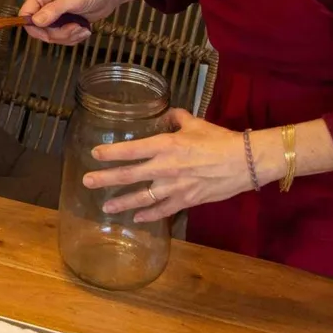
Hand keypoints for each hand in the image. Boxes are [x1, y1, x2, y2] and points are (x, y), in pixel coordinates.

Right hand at [20, 0, 120, 43]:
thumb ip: (54, 10)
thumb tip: (36, 21)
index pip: (25, 14)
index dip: (34, 27)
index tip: (50, 32)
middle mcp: (44, 5)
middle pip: (38, 30)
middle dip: (57, 34)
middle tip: (74, 28)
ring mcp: (53, 15)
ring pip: (50, 36)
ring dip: (68, 37)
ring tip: (82, 28)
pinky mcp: (62, 24)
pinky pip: (61, 39)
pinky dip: (73, 38)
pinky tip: (83, 29)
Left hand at [81, 109, 256, 222]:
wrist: (245, 161)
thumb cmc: (220, 140)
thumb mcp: (195, 123)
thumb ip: (176, 118)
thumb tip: (166, 114)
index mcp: (166, 146)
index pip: (131, 149)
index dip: (111, 152)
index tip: (94, 154)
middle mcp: (165, 167)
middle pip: (129, 175)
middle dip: (105, 178)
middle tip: (87, 181)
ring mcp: (175, 187)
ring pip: (142, 197)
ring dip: (122, 202)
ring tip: (106, 206)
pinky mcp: (187, 200)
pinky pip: (163, 210)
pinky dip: (149, 215)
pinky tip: (136, 218)